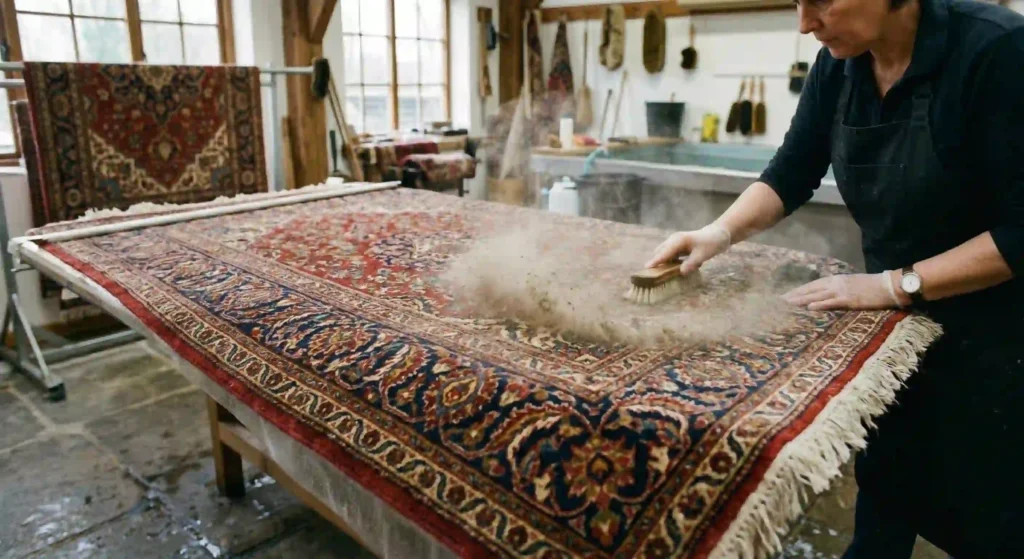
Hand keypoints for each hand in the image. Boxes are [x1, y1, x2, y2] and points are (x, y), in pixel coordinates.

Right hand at [646, 224, 731, 274]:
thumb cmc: (711, 243)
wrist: (718, 235)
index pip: (664, 253)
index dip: (655, 261)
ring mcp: (675, 243)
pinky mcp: (678, 247)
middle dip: (656, 263)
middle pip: (660, 253)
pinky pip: (670, 256)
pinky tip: (679, 268)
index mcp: (678, 241)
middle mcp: (673, 240)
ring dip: (664, 264)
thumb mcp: (703, 255)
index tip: (645, 268)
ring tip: (663, 275)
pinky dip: (671, 263)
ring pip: (664, 254)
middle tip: (652, 277)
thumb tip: (681, 272)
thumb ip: (691, 263)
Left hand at [782, 271, 906, 310]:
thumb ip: (837, 287)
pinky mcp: (849, 300)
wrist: (887, 286)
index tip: (786, 295)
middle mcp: (835, 283)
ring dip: (802, 300)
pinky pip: (831, 302)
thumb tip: (824, 293)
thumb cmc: (870, 286)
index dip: (799, 289)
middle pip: (811, 289)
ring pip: (817, 295)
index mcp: (835, 279)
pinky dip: (820, 304)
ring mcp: (842, 291)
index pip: (812, 284)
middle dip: (795, 295)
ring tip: (788, 304)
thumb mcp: (850, 283)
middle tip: (780, 301)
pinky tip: (809, 307)